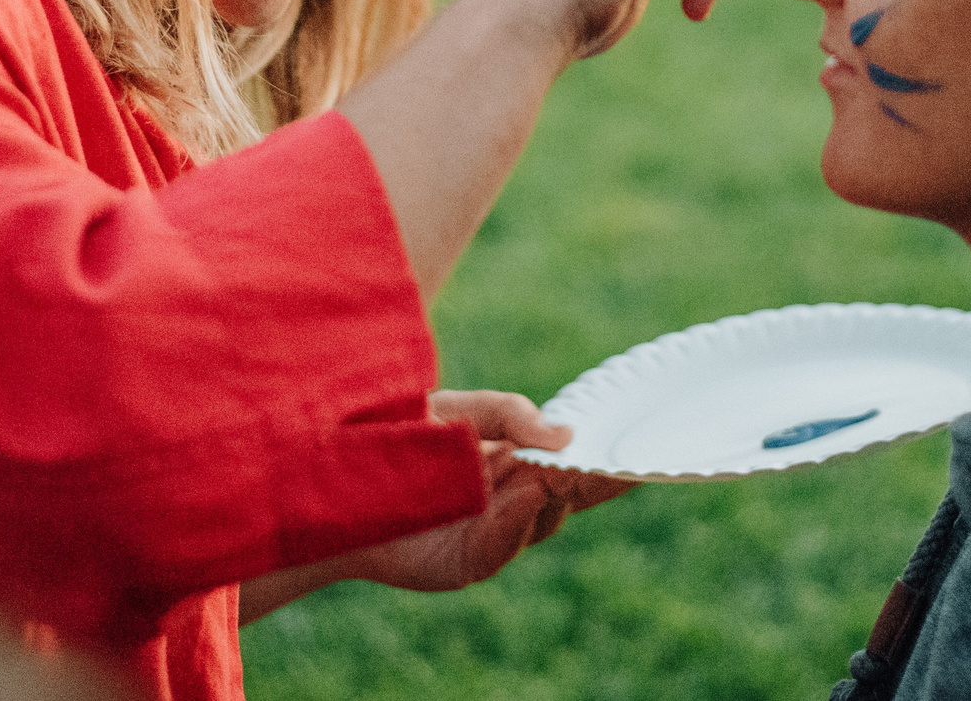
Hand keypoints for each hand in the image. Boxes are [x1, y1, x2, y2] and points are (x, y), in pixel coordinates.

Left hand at [342, 391, 634, 592]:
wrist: (329, 477)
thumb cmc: (395, 436)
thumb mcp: (461, 408)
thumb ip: (512, 415)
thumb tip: (566, 436)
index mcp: (518, 466)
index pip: (574, 467)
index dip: (607, 462)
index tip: (641, 452)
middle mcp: (511, 503)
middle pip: (568, 496)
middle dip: (591, 479)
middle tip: (612, 459)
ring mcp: (491, 534)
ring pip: (541, 519)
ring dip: (554, 492)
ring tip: (560, 465)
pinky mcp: (464, 561)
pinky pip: (502, 545)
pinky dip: (518, 521)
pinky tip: (526, 494)